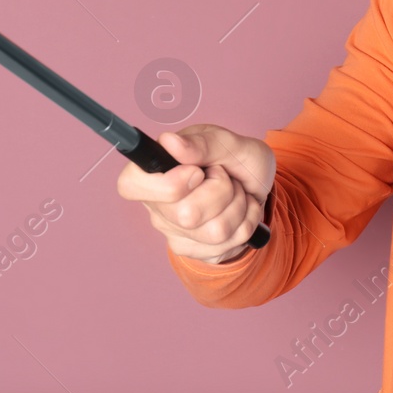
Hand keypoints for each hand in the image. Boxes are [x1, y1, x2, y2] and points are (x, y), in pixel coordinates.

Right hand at [116, 123, 275, 264]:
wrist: (261, 184)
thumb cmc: (238, 159)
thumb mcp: (230, 142)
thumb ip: (201, 143)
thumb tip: (169, 142)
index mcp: (157, 169)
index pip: (131, 185)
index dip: (166, 185)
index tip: (197, 173)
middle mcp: (159, 204)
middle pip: (186, 214)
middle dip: (222, 191)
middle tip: (225, 176)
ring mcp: (175, 231)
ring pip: (214, 232)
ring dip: (238, 206)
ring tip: (237, 191)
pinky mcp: (195, 250)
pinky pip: (228, 245)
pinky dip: (246, 223)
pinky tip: (242, 209)